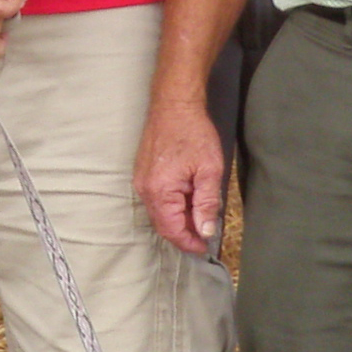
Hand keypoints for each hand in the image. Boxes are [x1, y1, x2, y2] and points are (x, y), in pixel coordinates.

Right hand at [134, 94, 226, 255]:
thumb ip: (206, 203)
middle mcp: (145, 189)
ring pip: (160, 212)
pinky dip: (173, 206)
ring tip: (200, 218)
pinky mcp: (143, 174)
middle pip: (163, 224)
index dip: (189, 242)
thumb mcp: (209, 169)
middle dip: (184, 233)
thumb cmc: (193, 132)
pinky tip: (189, 202)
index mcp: (160, 191)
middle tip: (206, 236)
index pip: (172, 229)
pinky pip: (157, 199)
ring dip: (179, 220)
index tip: (205, 248)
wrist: (174, 104)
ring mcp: (141, 181)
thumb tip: (206, 231)